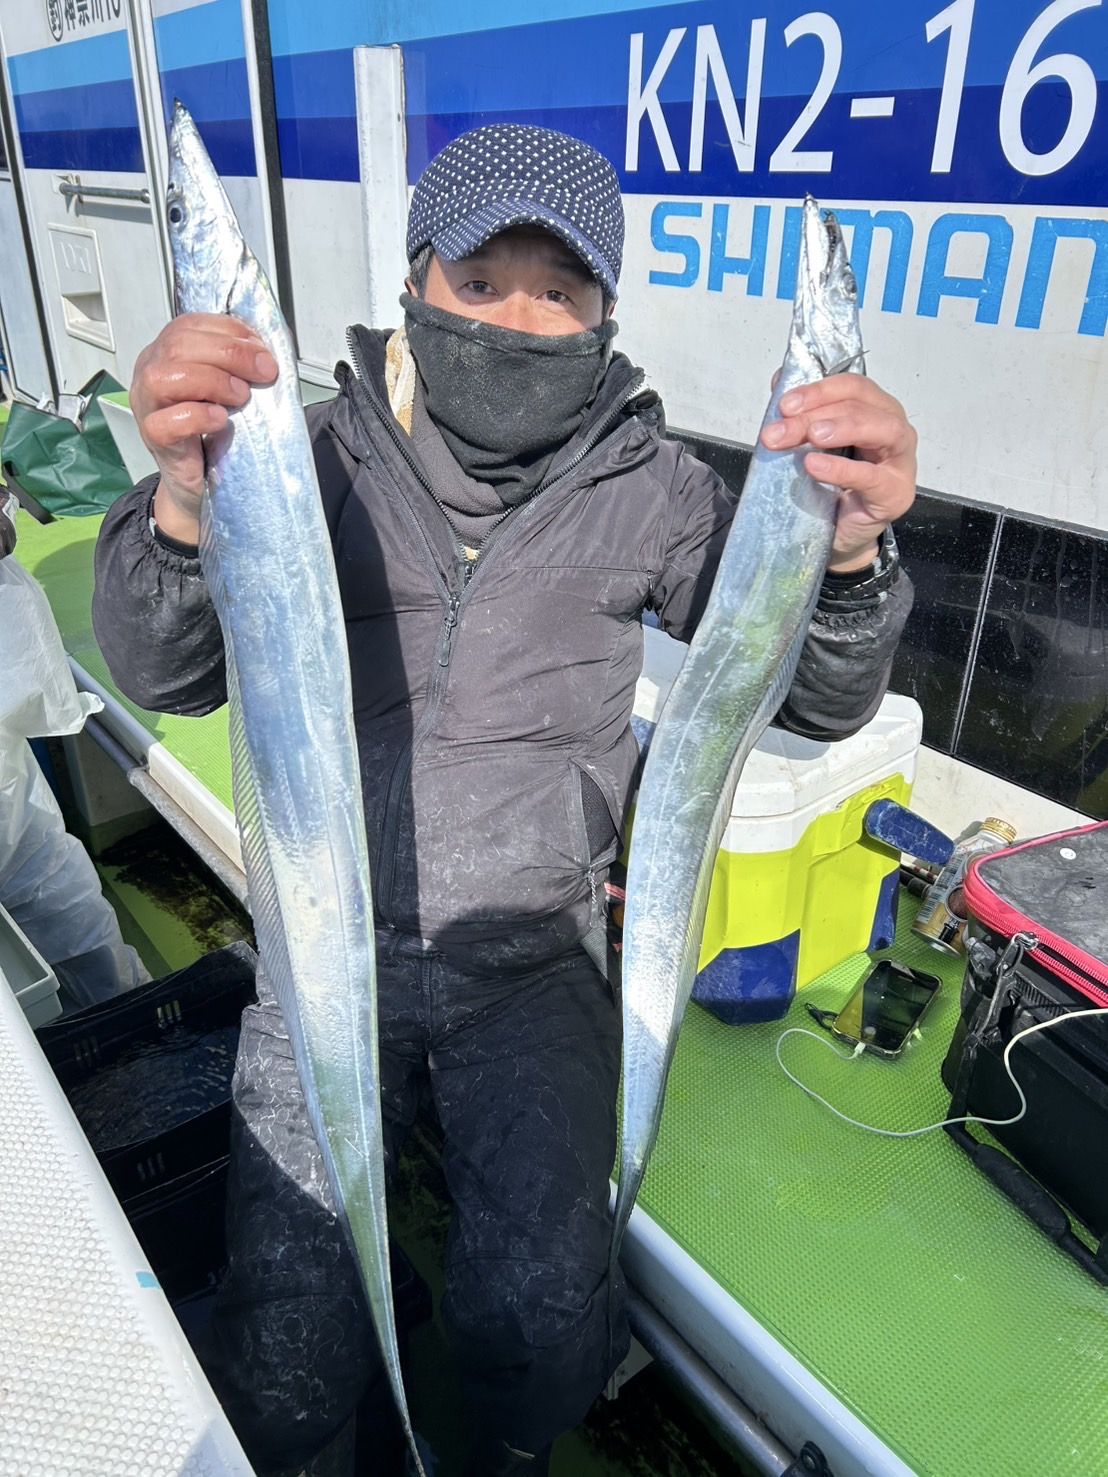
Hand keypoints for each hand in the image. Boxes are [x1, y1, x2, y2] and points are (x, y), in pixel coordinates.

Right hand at [131, 314, 277, 541]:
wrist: (200, 482)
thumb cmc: (212, 432)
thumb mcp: (226, 389)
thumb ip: (236, 365)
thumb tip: (264, 351)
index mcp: (165, 353)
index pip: (189, 325)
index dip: (229, 331)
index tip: (261, 348)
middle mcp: (150, 372)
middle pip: (180, 345)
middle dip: (230, 353)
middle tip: (263, 372)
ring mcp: (146, 404)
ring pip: (167, 376)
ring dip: (213, 380)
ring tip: (241, 397)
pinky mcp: (153, 436)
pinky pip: (168, 420)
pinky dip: (199, 415)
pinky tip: (220, 420)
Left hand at [760, 373, 916, 572]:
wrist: (836, 535)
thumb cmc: (829, 487)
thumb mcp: (810, 446)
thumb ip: (800, 414)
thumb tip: (780, 381)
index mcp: (875, 409)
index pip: (852, 387)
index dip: (818, 390)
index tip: (784, 404)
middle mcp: (894, 428)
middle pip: (861, 406)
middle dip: (817, 413)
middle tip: (780, 431)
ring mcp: (901, 461)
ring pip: (883, 429)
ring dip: (843, 427)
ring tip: (812, 437)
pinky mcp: (896, 493)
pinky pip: (872, 477)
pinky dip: (842, 469)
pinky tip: (815, 467)